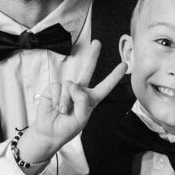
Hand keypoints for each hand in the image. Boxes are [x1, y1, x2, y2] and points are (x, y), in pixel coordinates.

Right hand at [25, 40, 127, 159]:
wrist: (49, 132)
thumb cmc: (67, 127)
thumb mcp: (82, 117)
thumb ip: (82, 100)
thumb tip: (73, 84)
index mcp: (91, 99)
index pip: (105, 86)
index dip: (114, 76)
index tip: (124, 65)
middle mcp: (80, 91)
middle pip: (88, 70)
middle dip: (93, 56)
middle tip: (97, 42)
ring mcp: (67, 88)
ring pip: (71, 86)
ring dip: (66, 102)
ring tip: (63, 111)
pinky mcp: (55, 88)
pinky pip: (59, 88)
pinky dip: (58, 100)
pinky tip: (56, 107)